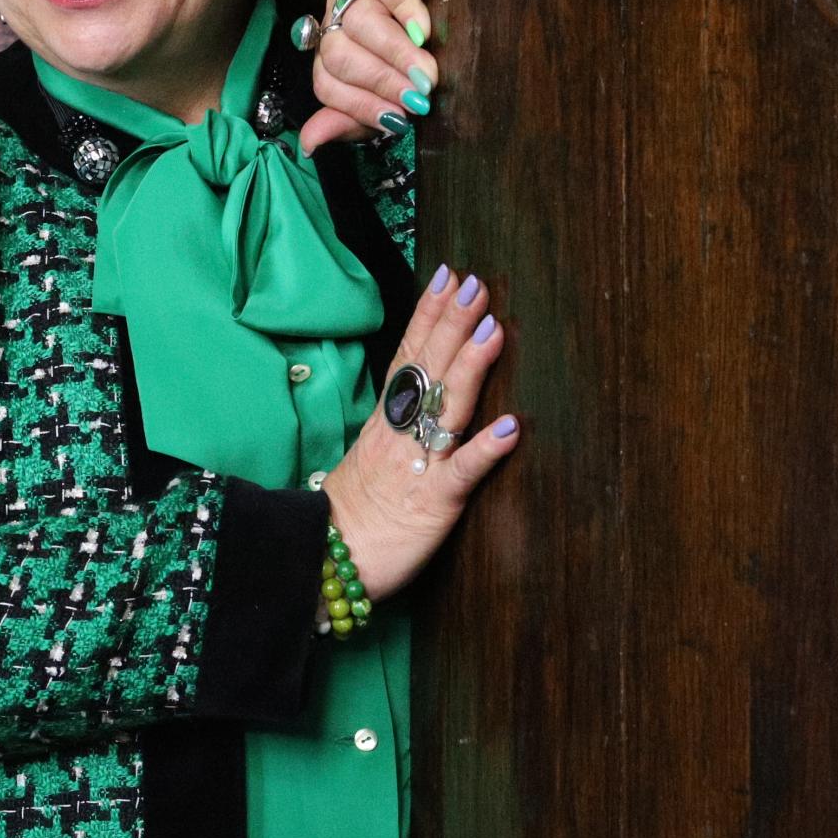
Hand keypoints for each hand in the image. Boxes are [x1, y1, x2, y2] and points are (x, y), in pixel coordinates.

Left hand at [298, 0, 450, 154]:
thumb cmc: (423, 57)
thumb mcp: (389, 94)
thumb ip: (351, 119)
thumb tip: (309, 145)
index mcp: (333, 56)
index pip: (327, 84)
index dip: (361, 105)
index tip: (400, 121)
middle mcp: (337, 21)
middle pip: (340, 55)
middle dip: (381, 80)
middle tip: (420, 96)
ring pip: (359, 21)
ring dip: (395, 52)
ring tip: (426, 72)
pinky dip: (402, 7)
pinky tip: (423, 28)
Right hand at [322, 263, 515, 604]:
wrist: (324, 563)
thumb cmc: (351, 515)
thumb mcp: (370, 458)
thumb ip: (394, 425)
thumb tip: (416, 396)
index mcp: (386, 421)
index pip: (408, 355)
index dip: (428, 314)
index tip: (448, 273)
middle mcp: (401, 433)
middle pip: (427, 367)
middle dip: (452, 322)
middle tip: (477, 282)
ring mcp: (417, 464)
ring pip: (445, 407)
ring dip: (470, 367)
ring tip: (493, 329)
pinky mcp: (434, 503)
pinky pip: (462, 473)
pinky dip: (486, 449)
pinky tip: (513, 427)